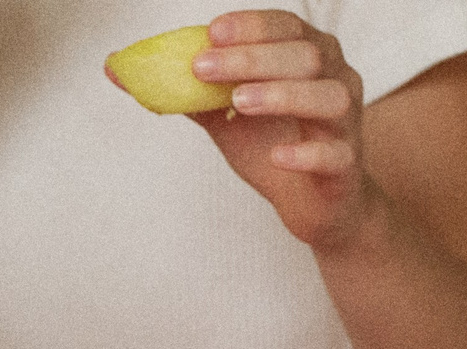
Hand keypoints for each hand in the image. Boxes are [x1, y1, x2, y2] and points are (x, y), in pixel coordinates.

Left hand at [186, 11, 377, 251]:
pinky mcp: (346, 166)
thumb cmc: (274, 145)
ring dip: (282, 94)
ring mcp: (346, 123)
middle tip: (203, 69)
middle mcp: (336, 79)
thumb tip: (119, 70)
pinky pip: (335, 154)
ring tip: (239, 102)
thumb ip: (184, 92)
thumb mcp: (225, 116)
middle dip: (251, 58)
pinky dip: (306, 153)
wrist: (316, 203)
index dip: (251, 26)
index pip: (286, 27)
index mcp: (308, 56)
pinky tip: (277, 156)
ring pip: (329, 97)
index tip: (211, 33)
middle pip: (305, 55)